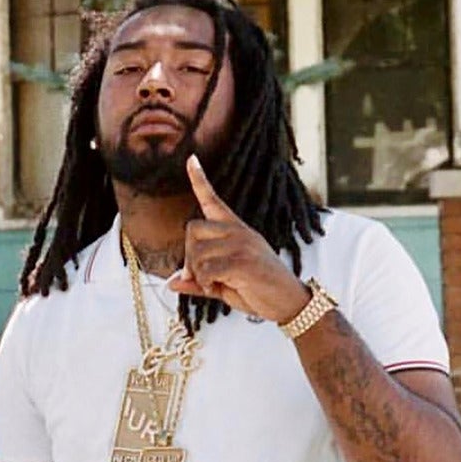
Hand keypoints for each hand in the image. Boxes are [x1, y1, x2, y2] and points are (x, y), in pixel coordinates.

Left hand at [167, 155, 310, 323]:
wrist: (289, 302)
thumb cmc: (259, 290)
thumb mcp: (225, 283)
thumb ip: (199, 280)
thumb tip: (172, 283)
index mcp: (235, 229)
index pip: (213, 200)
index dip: (199, 180)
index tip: (190, 159)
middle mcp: (238, 231)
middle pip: (192, 229)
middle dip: (188, 255)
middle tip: (198, 276)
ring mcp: (241, 244)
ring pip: (197, 253)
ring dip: (197, 275)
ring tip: (214, 284)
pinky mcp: (242, 262)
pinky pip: (206, 270)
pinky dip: (205, 283)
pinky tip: (218, 288)